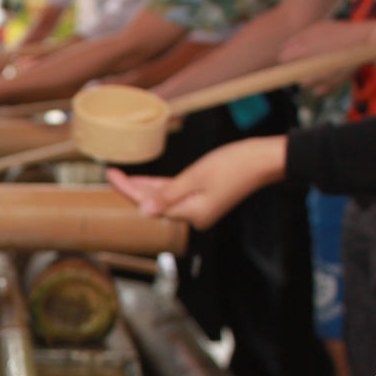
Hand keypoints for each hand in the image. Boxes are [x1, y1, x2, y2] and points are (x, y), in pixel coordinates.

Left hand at [106, 135, 286, 228]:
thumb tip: (144, 211)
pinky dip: (162, 187)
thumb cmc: (235, 164)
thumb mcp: (197, 176)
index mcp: (192, 214)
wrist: (265, 159)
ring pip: (165, 198)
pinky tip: (146, 181)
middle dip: (133, 189)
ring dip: (145, 188)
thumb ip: (168, 194)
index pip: (149, 204)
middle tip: (111, 173)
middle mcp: (194, 216)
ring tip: (122, 177)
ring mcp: (200, 209)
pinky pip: (177, 194)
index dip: (127, 190)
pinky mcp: (205, 199)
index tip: (110, 175)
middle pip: (155, 203)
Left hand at [279, 20, 374, 95]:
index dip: (287, 56)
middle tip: (311, 57)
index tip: (293, 54)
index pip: (282, 58)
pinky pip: (316, 90)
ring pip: (303, 83)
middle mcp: (307, 69)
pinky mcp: (329, 87)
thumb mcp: (316, 28)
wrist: (366, 41)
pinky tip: (328, 72)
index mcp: (301, 51)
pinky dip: (320, 84)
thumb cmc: (339, 32)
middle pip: (291, 73)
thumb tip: (282, 50)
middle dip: (297, 66)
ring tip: (322, 64)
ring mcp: (318, 80)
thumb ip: (295, 39)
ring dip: (308, 76)